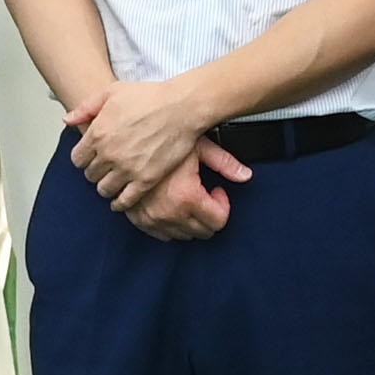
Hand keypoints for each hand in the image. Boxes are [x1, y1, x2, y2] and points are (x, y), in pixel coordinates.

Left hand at [73, 68, 225, 214]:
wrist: (182, 107)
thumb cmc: (150, 96)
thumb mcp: (112, 92)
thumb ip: (86, 107)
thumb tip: (67, 120)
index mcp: (97, 133)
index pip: (77, 159)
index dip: (84, 158)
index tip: (91, 158)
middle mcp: (109, 154)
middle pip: (90, 175)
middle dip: (96, 172)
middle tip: (105, 169)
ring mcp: (127, 169)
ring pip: (104, 190)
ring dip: (107, 187)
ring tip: (113, 182)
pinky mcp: (146, 180)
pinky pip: (125, 200)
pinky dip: (120, 202)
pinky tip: (121, 199)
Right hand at [130, 139, 244, 243]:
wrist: (127, 139)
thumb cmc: (163, 139)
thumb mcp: (199, 146)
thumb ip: (225, 163)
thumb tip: (246, 175)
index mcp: (187, 197)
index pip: (219, 221)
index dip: (223, 205)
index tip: (217, 191)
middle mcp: (169, 213)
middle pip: (203, 232)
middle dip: (209, 214)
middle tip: (204, 193)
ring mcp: (151, 218)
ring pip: (183, 235)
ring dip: (191, 220)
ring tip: (187, 196)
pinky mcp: (138, 218)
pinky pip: (162, 234)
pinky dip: (171, 224)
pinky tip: (172, 204)